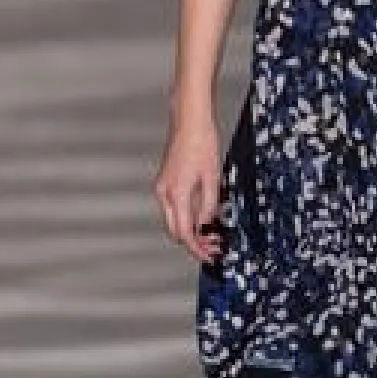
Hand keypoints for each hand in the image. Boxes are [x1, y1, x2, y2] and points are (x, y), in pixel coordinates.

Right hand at [154, 118, 222, 264]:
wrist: (189, 121)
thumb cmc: (201, 143)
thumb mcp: (213, 178)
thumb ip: (209, 206)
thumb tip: (207, 224)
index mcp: (176, 194)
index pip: (184, 233)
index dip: (197, 249)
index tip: (210, 256)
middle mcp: (164, 193)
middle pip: (175, 231)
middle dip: (194, 243)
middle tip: (213, 247)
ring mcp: (162, 188)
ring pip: (174, 220)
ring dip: (191, 230)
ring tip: (212, 233)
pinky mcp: (165, 182)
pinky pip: (174, 208)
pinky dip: (187, 216)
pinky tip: (202, 216)